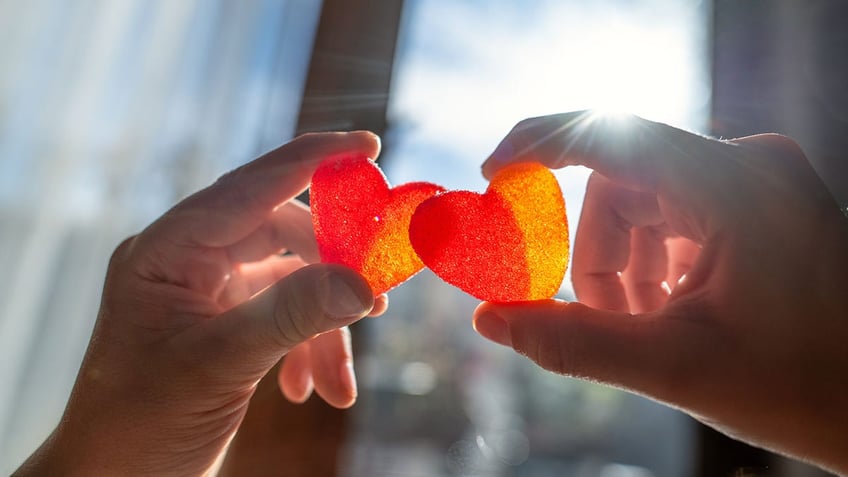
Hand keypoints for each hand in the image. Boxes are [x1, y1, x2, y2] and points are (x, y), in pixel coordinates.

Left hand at [16, 131, 386, 475]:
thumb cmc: (139, 425)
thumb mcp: (218, 365)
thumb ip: (290, 316)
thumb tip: (362, 283)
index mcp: (168, 251)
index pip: (251, 187)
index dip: (313, 161)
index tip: (369, 146)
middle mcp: (188, 261)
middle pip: (283, 235)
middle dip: (332, 272)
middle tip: (380, 299)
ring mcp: (208, 291)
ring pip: (291, 282)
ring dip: (323, 329)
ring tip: (340, 382)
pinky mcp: (225, 323)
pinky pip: (284, 316)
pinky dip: (309, 349)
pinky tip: (313, 390)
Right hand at [473, 112, 847, 473]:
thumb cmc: (801, 389)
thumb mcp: (676, 369)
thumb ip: (574, 342)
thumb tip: (489, 321)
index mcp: (736, 188)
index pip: (613, 134)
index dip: (541, 145)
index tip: (491, 173)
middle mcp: (748, 166)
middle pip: (621, 187)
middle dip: (597, 257)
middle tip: (607, 323)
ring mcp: (754, 180)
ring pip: (641, 205)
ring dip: (624, 267)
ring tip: (647, 329)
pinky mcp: (754, 200)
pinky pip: (672, 214)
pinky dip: (652, 263)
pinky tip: (672, 312)